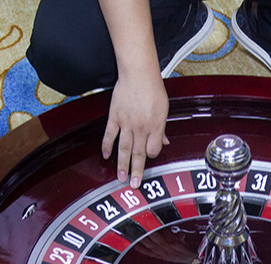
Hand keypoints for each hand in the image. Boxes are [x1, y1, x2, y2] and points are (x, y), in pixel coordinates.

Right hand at [101, 71, 169, 187]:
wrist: (138, 72)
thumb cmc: (153, 88)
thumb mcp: (164, 109)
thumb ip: (162, 128)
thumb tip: (165, 142)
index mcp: (155, 126)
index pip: (154, 150)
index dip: (152, 156)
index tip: (149, 157)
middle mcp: (141, 127)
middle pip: (138, 154)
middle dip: (137, 171)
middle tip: (134, 185)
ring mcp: (127, 123)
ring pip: (124, 149)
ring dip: (122, 165)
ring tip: (120, 177)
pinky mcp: (115, 116)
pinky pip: (110, 135)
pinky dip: (107, 146)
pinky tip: (106, 156)